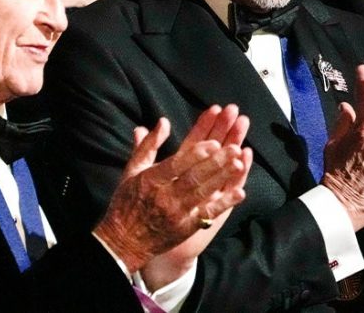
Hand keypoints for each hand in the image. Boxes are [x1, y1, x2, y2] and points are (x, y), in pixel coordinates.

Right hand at [94, 112, 250, 272]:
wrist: (123, 241)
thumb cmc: (127, 201)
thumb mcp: (132, 170)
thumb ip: (148, 145)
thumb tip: (163, 121)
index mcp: (150, 180)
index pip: (176, 165)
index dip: (195, 154)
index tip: (213, 143)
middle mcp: (164, 197)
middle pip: (193, 177)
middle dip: (215, 163)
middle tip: (234, 149)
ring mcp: (177, 214)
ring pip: (203, 193)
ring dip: (222, 178)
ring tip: (239, 163)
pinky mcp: (186, 228)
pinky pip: (207, 214)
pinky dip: (224, 204)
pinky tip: (239, 193)